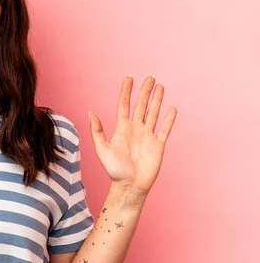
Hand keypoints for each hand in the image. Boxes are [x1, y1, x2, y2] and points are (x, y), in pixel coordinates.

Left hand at [88, 75, 176, 193]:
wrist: (129, 186)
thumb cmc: (114, 170)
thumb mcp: (102, 149)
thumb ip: (97, 131)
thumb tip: (91, 113)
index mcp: (122, 128)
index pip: (124, 104)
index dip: (126, 91)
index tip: (129, 77)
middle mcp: (135, 129)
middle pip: (141, 105)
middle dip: (145, 91)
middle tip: (150, 77)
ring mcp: (148, 136)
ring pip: (153, 113)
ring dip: (157, 100)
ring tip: (160, 86)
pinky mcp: (158, 145)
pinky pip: (165, 129)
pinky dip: (169, 119)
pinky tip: (172, 108)